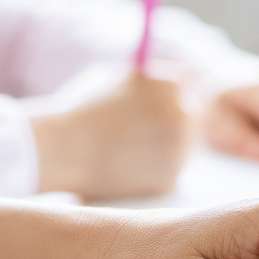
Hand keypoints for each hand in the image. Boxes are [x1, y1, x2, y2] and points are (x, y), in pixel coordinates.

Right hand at [28, 70, 192, 200]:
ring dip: (168, 151)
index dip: (179, 97)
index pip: (193, 86)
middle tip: (152, 133)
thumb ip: (149, 81)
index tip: (168, 106)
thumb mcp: (118, 78)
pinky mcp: (170, 180)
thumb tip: (168, 85)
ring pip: (186, 151)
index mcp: (174, 84)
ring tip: (129, 150)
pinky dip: (153, 174)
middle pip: (196, 120)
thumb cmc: (82, 109)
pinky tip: (125, 168)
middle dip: (178, 126)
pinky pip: (169, 174)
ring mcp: (181, 150)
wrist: (62, 148)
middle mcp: (185, 116)